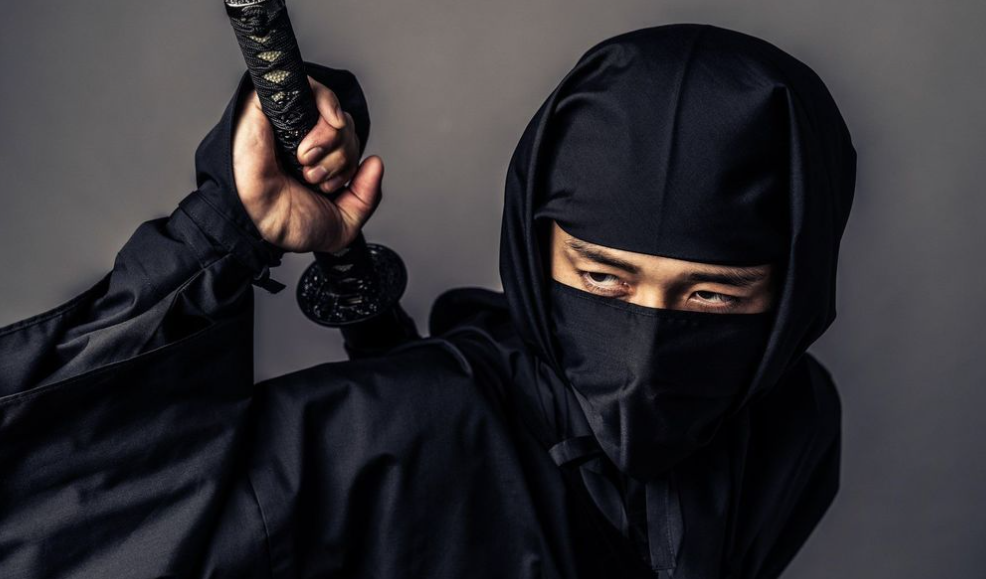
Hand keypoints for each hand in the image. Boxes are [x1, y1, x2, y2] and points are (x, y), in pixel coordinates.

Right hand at [232, 76, 382, 252]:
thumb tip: (376, 162)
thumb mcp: (343, 224)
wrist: (258, 223)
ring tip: (306, 161)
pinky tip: (326, 124)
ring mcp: (290, 119)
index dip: (349, 163)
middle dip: (341, 157)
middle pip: (346, 126)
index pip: (350, 142)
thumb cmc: (290, 223)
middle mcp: (306, 137)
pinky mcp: (273, 104)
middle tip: (313, 178)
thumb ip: (366, 198)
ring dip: (331, 139)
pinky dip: (328, 105)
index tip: (329, 188)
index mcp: (320, 158)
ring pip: (334, 109)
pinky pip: (313, 88)